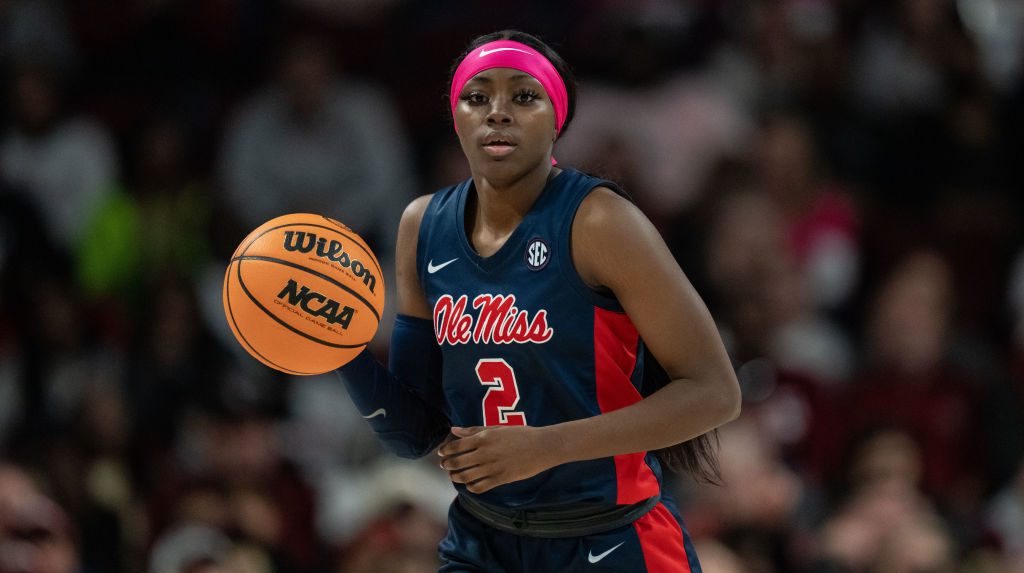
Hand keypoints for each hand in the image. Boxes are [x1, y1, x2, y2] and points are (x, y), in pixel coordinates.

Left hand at [437, 425, 560, 493]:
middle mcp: (485, 453)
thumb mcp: (497, 427)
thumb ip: (474, 430)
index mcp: (484, 437)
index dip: (445, 451)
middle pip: (457, 462)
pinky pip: (479, 487)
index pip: (456, 446)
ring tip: (454, 475)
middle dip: (447, 465)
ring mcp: (492, 467)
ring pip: (465, 476)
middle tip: (444, 465)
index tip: (441, 453)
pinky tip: (470, 483)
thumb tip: (453, 430)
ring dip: (455, 477)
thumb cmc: (520, 434)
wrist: (542, 447)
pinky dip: (470, 486)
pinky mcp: (500, 479)